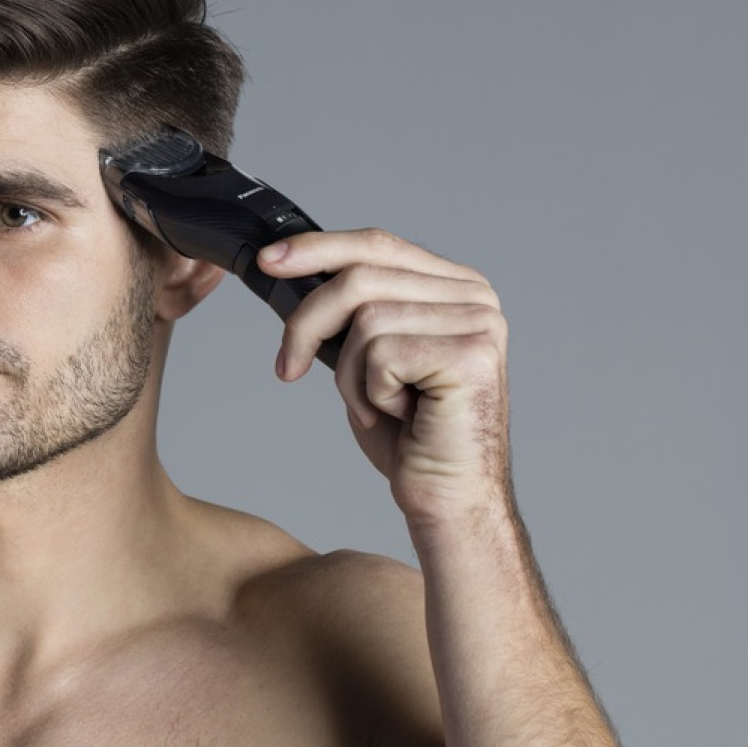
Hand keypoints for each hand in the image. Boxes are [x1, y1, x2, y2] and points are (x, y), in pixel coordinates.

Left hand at [257, 228, 510, 530]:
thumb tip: (293, 273)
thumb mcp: (369, 359)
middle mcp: (475, 296)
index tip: (268, 261)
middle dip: (307, 322)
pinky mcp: (471, 355)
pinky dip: (370, 393)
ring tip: (375, 406)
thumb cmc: (410, 438)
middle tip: (288, 365)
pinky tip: (400, 415)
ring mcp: (479, 323)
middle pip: (361, 276)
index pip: (376, 244)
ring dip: (349, 374)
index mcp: (454, 287)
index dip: (318, 249)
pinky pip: (380, 353)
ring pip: (365, 317)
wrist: (448, 502)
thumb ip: (353, 313)